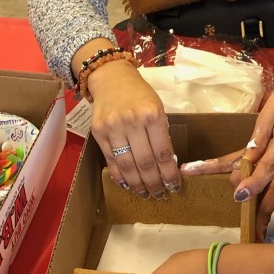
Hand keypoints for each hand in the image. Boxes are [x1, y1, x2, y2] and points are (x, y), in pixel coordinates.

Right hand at [87, 59, 181, 197]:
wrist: (112, 78)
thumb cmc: (140, 95)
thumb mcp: (158, 108)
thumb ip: (161, 133)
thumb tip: (167, 164)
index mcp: (152, 115)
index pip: (163, 153)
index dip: (169, 174)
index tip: (175, 186)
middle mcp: (132, 122)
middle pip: (145, 163)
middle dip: (154, 183)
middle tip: (160, 194)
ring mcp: (113, 128)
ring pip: (127, 165)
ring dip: (137, 184)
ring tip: (145, 194)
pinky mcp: (98, 133)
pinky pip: (110, 160)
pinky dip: (119, 176)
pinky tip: (128, 185)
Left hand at [180, 55, 273, 238]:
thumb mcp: (268, 112)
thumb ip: (258, 140)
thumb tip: (245, 165)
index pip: (270, 165)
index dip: (255, 182)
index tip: (240, 195)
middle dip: (267, 206)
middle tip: (253, 225)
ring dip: (273, 198)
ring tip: (257, 215)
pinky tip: (269, 194)